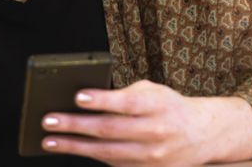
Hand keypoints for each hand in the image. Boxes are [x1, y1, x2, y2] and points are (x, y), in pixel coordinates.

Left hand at [41, 79, 251, 165]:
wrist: (202, 135)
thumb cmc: (170, 107)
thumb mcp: (154, 92)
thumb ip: (126, 94)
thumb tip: (87, 100)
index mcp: (159, 105)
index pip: (128, 103)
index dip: (103, 100)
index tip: (78, 96)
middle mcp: (157, 132)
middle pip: (110, 130)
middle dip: (76, 125)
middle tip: (49, 120)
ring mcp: (152, 156)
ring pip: (107, 152)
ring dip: (75, 147)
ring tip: (50, 140)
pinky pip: (114, 164)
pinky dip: (90, 157)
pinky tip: (72, 150)